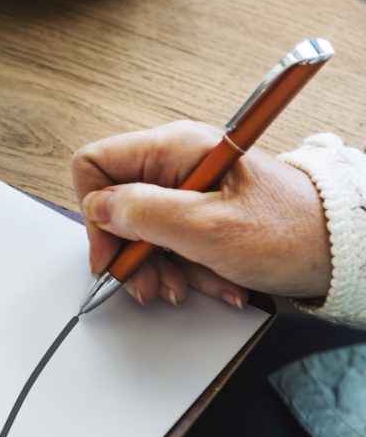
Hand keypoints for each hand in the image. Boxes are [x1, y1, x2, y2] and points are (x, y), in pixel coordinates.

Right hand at [72, 120, 330, 307]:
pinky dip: (186, 269)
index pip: (96, 165)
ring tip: (187, 287)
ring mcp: (188, 188)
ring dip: (160, 268)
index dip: (96, 212)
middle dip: (131, 253)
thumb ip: (145, 214)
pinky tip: (212, 282)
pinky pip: (171, 243)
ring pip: (142, 231)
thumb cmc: (291, 231)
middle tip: (149, 283)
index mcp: (174, 149)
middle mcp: (176, 163)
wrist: (342, 249)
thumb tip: (100, 208)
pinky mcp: (200, 212)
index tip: (112, 252)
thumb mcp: (209, 228)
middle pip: (118, 206)